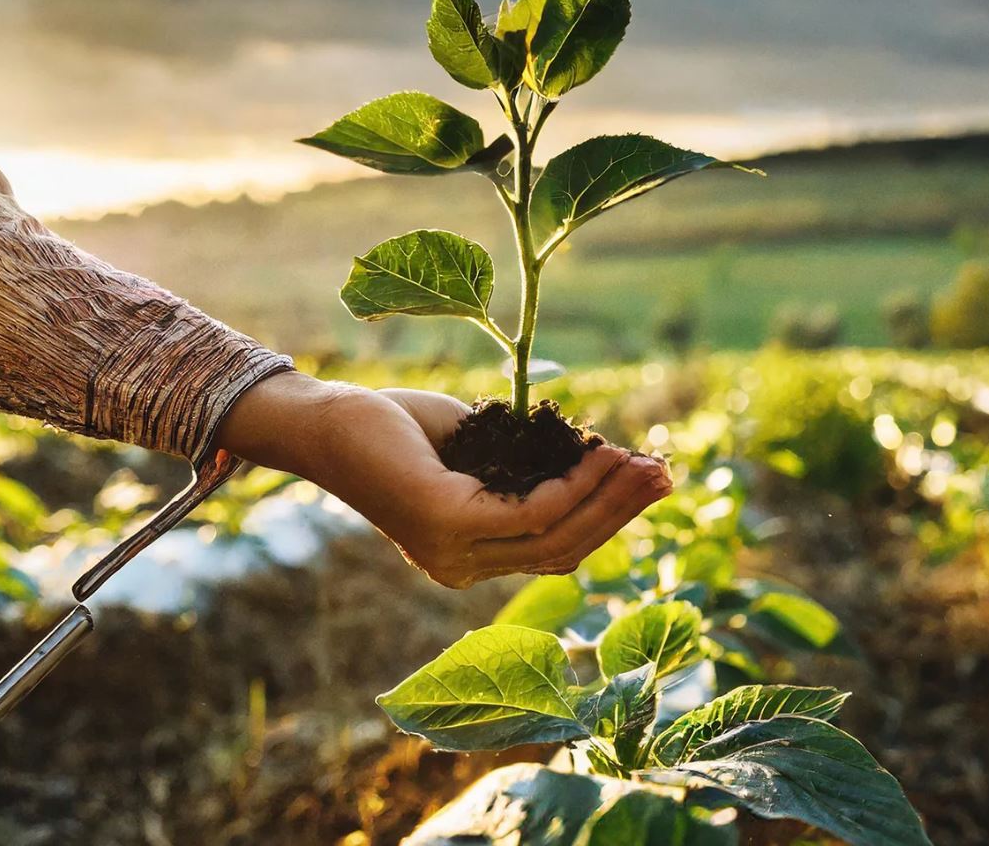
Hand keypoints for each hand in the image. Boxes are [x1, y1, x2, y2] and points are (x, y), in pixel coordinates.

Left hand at [214, 372, 670, 587]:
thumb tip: (591, 457)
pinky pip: (529, 513)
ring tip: (644, 462)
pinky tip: (595, 455)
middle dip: (622, 513)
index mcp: (469, 557)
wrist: (323, 421)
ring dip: (608, 499)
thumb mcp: (475, 448)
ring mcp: (452, 553)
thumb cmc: (392, 428)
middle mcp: (462, 567)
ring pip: (556, 537)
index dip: (607, 519)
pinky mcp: (444, 525)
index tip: (646, 480)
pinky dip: (571, 485)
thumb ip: (525, 465)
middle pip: (566, 552)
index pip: (555, 550)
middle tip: (665, 474)